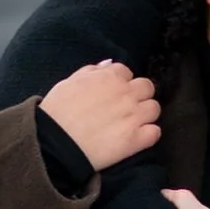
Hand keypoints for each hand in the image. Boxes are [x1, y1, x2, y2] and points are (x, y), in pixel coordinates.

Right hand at [38, 61, 160, 172]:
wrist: (54, 144)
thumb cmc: (56, 113)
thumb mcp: (68, 83)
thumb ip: (91, 71)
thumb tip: (108, 64)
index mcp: (110, 77)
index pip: (126, 73)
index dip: (120, 84)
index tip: (112, 94)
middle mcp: (126, 93)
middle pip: (147, 87)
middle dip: (138, 96)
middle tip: (124, 108)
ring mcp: (134, 116)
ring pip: (154, 108)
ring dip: (145, 115)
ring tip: (130, 125)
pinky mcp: (136, 139)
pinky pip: (155, 132)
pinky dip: (148, 135)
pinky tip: (135, 139)